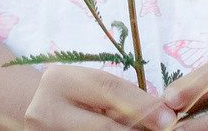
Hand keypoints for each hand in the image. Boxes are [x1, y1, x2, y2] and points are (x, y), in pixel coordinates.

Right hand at [27, 62, 179, 130]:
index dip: (141, 104)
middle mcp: (45, 111)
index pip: (108, 89)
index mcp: (59, 81)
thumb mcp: (91, 87)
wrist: (40, 111)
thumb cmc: (75, 95)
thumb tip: (162, 115)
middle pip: (103, 127)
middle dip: (136, 130)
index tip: (168, 118)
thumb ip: (121, 98)